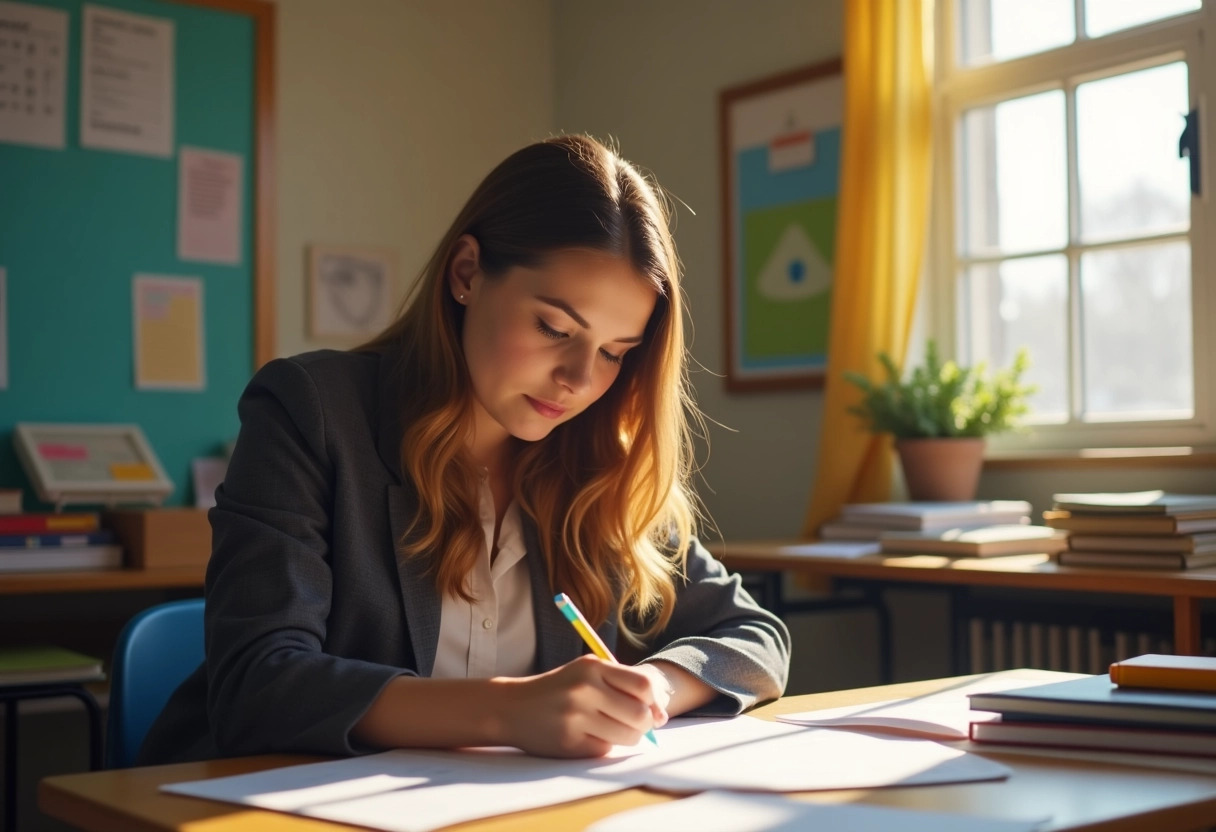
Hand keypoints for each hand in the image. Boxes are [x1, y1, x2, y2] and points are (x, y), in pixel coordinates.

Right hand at [497, 655, 661, 756]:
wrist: (512, 707)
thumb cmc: (559, 689)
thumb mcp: (586, 673)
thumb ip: (622, 685)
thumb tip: (660, 716)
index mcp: (592, 667)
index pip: (643, 686)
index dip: (655, 702)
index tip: (654, 711)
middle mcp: (584, 690)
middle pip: (640, 715)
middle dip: (645, 724)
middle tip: (636, 725)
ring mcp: (575, 717)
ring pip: (627, 736)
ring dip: (628, 737)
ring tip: (612, 730)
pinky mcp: (569, 743)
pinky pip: (605, 750)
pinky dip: (604, 746)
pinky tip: (589, 736)